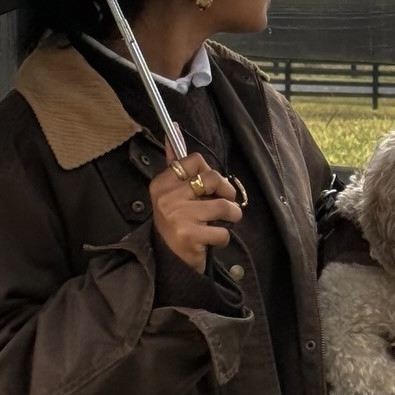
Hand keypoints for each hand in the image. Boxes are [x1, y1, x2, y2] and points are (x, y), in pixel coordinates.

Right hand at [150, 147, 242, 270]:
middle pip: (213, 178)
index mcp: (162, 183)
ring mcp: (179, 216)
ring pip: (223, 205)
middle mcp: (167, 197)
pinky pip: (222, 231)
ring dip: (233, 215)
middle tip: (226, 203)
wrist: (168, 261)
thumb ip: (176, 165)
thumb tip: (172, 133)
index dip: (210, 171)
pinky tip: (213, 239)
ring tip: (227, 220)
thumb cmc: (176, 223)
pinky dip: (224, 237)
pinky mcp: (189, 236)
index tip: (210, 186)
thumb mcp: (171, 194)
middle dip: (227, 192)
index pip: (194, 160)